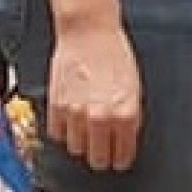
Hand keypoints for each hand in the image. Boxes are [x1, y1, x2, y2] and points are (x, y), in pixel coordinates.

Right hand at [47, 18, 142, 171]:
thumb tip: (126, 139)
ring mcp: (76, 115)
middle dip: (102, 156)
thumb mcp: (135, 87)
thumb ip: (130, 117)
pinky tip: (71, 120)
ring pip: (76, 150)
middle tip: (103, 150)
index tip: (120, 159)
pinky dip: (64, 131)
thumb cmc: (115, 53)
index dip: (121, 159)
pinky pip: (58, 135)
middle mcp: (101, 118)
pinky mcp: (56, 108)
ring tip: (87, 130)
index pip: (123, 156)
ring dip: (82, 143)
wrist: (89, 32)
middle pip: (97, 159)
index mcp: (126, 114)